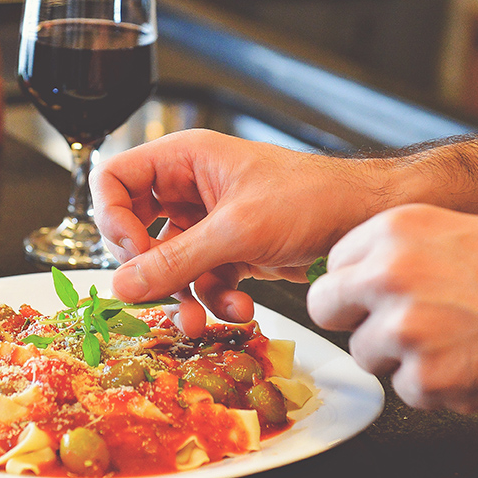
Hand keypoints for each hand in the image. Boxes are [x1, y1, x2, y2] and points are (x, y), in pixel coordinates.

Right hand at [91, 129, 383, 335]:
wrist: (364, 219)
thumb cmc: (311, 197)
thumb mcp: (237, 231)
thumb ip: (176, 261)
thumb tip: (122, 286)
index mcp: (182, 159)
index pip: (113, 179)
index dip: (113, 219)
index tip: (133, 254)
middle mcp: (188, 186)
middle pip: (134, 229)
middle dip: (151, 270)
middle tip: (164, 292)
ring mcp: (208, 220)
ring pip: (168, 263)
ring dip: (184, 295)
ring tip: (205, 318)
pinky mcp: (229, 248)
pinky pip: (201, 279)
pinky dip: (215, 298)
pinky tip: (240, 307)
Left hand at [306, 203, 477, 411]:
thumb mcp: (454, 229)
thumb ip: (397, 251)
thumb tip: (351, 274)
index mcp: (395, 230)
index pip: (334, 264)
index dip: (357, 284)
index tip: (378, 293)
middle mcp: (390, 275)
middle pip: (327, 309)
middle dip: (357, 319)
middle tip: (401, 324)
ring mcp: (406, 330)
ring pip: (366, 354)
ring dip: (401, 357)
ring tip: (458, 339)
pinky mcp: (429, 379)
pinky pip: (408, 391)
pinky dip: (438, 387)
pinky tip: (476, 361)